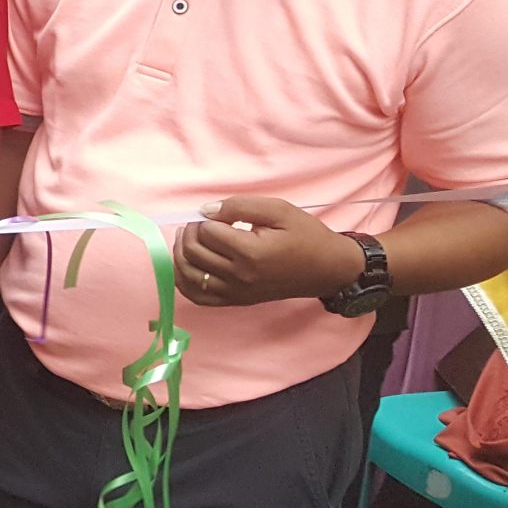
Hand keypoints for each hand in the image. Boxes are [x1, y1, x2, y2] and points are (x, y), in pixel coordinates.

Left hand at [175, 197, 365, 306]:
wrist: (327, 269)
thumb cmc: (306, 236)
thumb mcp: (279, 210)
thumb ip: (240, 206)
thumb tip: (206, 210)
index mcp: (251, 253)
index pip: (207, 232)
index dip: (206, 218)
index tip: (217, 214)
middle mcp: (240, 277)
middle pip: (193, 253)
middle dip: (190, 232)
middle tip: (201, 223)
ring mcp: (236, 293)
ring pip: (188, 275)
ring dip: (181, 253)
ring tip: (189, 238)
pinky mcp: (236, 301)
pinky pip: (197, 297)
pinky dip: (184, 280)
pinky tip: (188, 263)